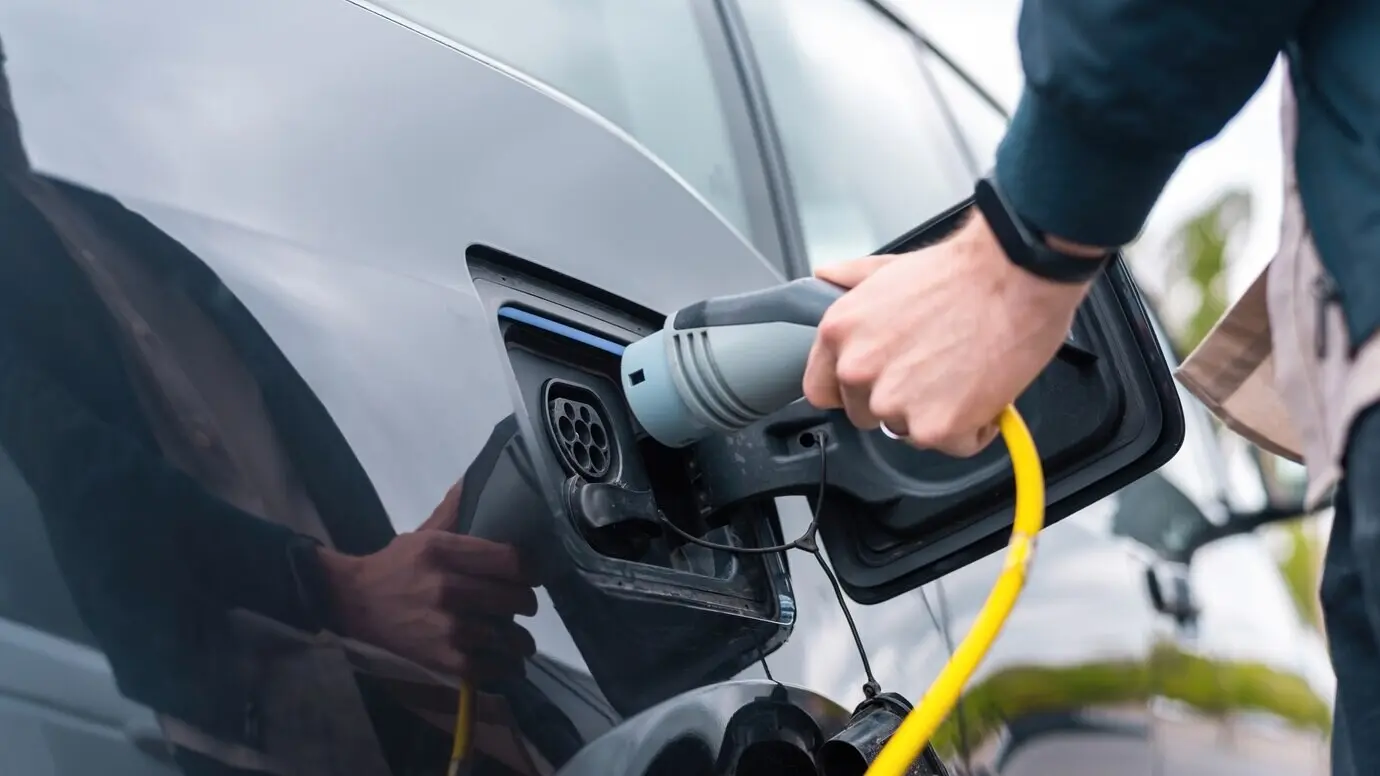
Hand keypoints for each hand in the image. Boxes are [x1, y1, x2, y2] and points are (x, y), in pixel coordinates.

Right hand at [317, 480, 538, 682]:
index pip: (512, 560)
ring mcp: (447, 625)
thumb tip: (475, 481)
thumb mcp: (424, 533)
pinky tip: (506, 663)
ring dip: (520, 640)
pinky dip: (503, 667)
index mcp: (446, 551)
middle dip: (526, 603)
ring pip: (509, 635)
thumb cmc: (395, 567)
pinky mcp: (443, 657)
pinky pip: (491, 666)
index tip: (533, 574)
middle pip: (516, 598)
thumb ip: (455, 513)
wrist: (353, 605)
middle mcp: (449, 587)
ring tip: (521, 641)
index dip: (531, 569)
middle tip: (524, 605)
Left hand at [802, 212, 1093, 456]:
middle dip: (900, 400)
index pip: (821, 390)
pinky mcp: (936, 427)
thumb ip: (852, 280)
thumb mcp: (890, 267)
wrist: (1016, 276)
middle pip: (867, 415)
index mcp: (840, 332)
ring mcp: (894, 403)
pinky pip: (954, 444)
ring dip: (937, 413)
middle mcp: (858, 370)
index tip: (875, 386)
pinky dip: (975, 427)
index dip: (851, 391)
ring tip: (964, 373)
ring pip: (910, 431)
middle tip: (935, 369)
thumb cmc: (964, 272)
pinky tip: (986, 390)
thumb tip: (827, 277)